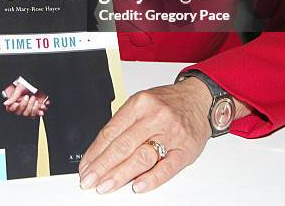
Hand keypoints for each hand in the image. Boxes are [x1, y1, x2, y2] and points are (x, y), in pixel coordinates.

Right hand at [3, 83, 49, 117]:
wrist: (36, 83)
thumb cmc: (26, 84)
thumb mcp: (19, 89)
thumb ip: (13, 97)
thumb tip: (5, 104)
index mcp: (17, 103)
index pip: (14, 111)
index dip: (15, 108)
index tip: (16, 104)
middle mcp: (24, 107)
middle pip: (24, 113)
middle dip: (27, 106)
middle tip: (30, 97)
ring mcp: (31, 108)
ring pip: (31, 115)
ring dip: (35, 109)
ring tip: (37, 102)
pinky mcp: (37, 108)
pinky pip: (38, 113)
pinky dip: (41, 109)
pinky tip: (43, 105)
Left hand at [79, 78, 211, 193]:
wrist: (198, 98)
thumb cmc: (167, 103)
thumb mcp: (143, 102)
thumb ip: (124, 123)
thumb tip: (100, 151)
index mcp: (140, 103)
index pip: (112, 131)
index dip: (95, 152)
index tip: (85, 167)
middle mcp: (155, 116)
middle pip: (123, 145)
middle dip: (103, 166)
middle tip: (89, 181)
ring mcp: (171, 133)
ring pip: (142, 157)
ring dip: (120, 174)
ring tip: (105, 186)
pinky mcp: (186, 149)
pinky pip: (167, 167)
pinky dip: (151, 179)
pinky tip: (137, 186)